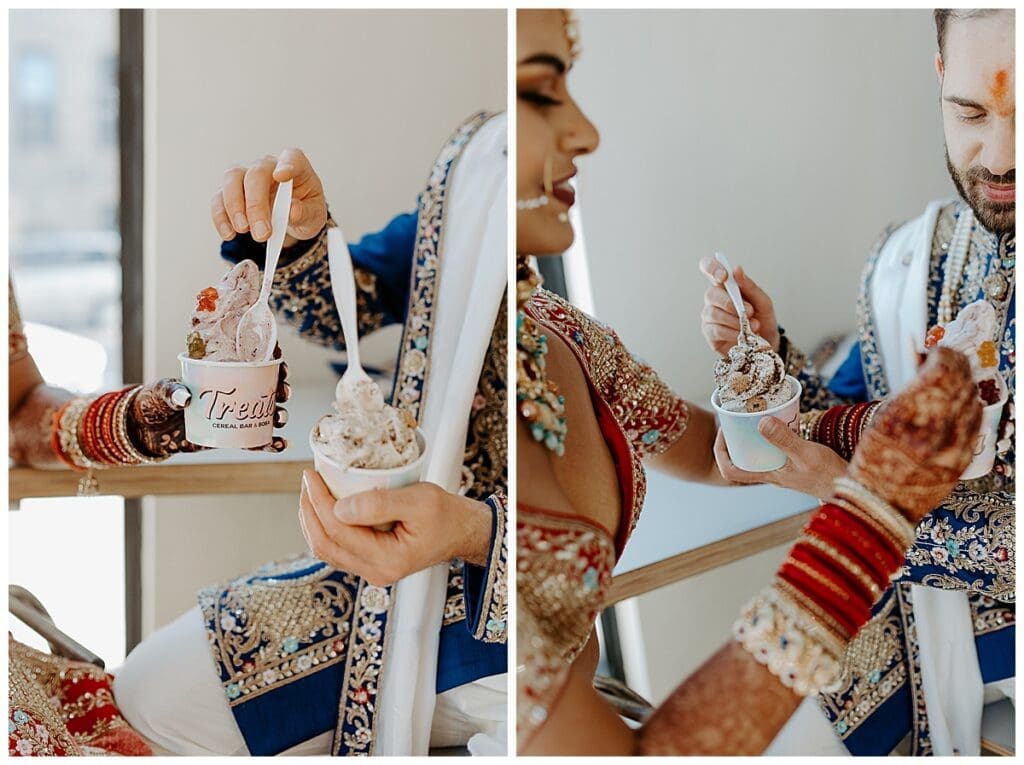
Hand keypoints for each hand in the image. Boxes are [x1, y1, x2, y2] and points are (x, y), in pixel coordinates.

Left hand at [128, 353, 289, 456]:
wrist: (149, 430)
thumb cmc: (156, 401)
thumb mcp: (162, 390)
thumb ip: (171, 391)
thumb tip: (185, 399)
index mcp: (221, 371)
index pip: (252, 361)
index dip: (271, 358)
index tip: (280, 360)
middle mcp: (234, 391)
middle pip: (267, 386)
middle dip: (281, 388)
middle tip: (283, 392)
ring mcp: (235, 413)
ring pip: (266, 412)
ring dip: (279, 414)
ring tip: (281, 419)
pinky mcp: (233, 435)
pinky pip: (256, 439)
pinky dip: (270, 443)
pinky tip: (280, 444)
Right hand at [211, 148, 327, 246]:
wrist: (291, 217)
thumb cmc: (304, 209)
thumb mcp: (314, 216)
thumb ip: (305, 212)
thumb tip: (293, 211)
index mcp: (295, 166)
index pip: (291, 157)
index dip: (286, 164)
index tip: (281, 176)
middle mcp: (268, 166)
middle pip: (256, 174)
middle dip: (256, 204)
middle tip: (262, 232)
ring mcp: (247, 176)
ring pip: (232, 180)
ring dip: (234, 207)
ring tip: (243, 230)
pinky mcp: (231, 191)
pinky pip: (219, 198)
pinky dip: (221, 216)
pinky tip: (229, 233)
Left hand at [298, 470, 492, 585]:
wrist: (462, 531)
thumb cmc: (446, 514)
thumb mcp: (419, 500)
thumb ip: (379, 504)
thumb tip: (338, 508)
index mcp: (387, 560)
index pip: (338, 531)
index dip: (318, 501)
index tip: (312, 475)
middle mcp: (376, 572)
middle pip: (325, 544)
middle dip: (309, 511)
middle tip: (308, 480)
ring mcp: (372, 571)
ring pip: (326, 550)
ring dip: (313, 520)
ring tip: (312, 491)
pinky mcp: (371, 564)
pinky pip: (337, 549)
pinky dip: (325, 528)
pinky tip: (324, 507)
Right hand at [699, 259, 780, 354]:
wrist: (765, 343)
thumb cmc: (762, 318)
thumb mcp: (762, 301)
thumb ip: (749, 286)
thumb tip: (736, 269)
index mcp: (725, 285)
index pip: (709, 268)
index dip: (712, 268)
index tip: (724, 277)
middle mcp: (714, 299)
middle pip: (710, 294)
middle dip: (729, 302)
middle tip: (749, 311)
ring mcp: (710, 316)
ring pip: (712, 313)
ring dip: (734, 320)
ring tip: (751, 326)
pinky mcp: (710, 333)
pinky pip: (715, 330)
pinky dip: (731, 332)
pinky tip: (741, 334)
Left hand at [713, 419, 847, 497]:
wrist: (850, 486)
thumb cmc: (828, 475)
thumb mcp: (805, 453)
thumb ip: (783, 439)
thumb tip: (760, 423)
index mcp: (767, 475)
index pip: (730, 471)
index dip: (720, 452)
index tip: (724, 432)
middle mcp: (771, 473)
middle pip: (741, 459)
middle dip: (734, 440)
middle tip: (736, 419)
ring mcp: (781, 468)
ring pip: (757, 454)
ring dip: (752, 436)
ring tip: (754, 416)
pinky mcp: (793, 462)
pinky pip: (773, 449)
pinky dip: (771, 436)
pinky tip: (779, 422)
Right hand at [849, 347, 980, 522]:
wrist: (880, 506)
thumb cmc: (872, 464)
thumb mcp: (880, 420)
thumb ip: (907, 392)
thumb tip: (926, 367)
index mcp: (908, 417)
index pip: (942, 370)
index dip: (941, 354)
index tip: (932, 353)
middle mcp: (935, 430)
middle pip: (962, 381)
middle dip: (954, 365)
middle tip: (942, 362)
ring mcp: (953, 446)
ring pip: (972, 399)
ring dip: (962, 385)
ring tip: (946, 385)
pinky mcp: (963, 459)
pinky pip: (976, 422)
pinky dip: (968, 408)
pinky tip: (955, 408)